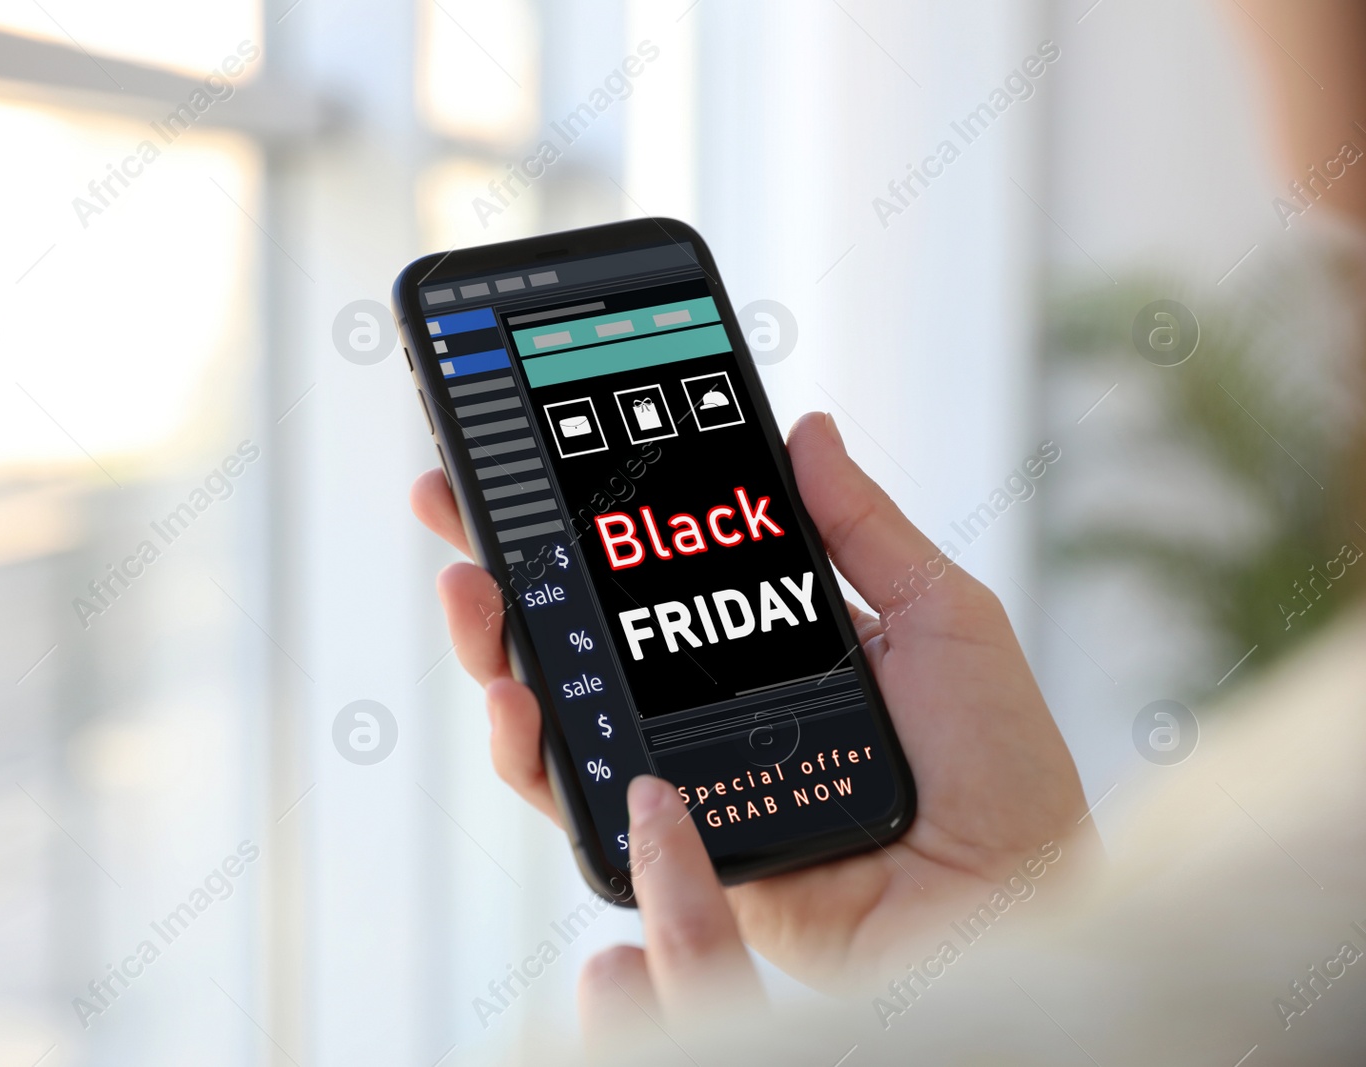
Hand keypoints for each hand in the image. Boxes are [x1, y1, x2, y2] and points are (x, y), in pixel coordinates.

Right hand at [411, 410, 1094, 1006]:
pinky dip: (532, 751)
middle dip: (508, 563)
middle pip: (584, 626)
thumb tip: (807, 430)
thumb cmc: (997, 769)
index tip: (533, 452)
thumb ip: (863, 530)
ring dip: (495, 646)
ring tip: (473, 593)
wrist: (1006, 898)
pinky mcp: (671, 842)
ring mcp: (684, 769)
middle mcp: (710, 699)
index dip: (589, 513)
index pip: (656, 564)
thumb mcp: (940, 618)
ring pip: (559, 706)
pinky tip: (520, 700)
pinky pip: (579, 797)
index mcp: (767, 637)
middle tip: (454, 503)